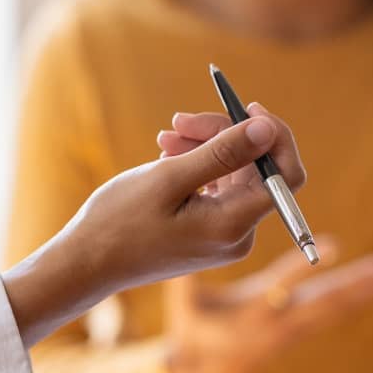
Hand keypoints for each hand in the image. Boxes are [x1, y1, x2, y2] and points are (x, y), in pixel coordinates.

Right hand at [2, 111, 305, 345]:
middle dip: (224, 136)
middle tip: (180, 121)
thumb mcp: (170, 178)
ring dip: (206, 148)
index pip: (286, 175)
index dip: (275, 137)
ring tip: (166, 138)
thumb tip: (268, 128)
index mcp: (234, 225)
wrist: (86, 264)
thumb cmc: (120, 222)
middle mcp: (238, 234)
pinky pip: (218, 189)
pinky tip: (168, 156)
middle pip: (256, 169)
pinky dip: (198, 167)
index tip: (248, 108)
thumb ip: (224, 153)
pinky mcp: (209, 232)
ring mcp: (225, 236)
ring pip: (235, 175)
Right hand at [165, 240, 372, 372]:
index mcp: (253, 311)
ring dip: (367, 290)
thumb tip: (182, 242)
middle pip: (325, 301)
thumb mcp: (184, 304)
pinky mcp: (300, 328)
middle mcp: (280, 321)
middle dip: (357, 285)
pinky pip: (334, 313)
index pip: (282, 284)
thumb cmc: (192, 330)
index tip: (333, 247)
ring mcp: (293, 327)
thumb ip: (186, 272)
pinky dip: (360, 298)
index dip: (306, 266)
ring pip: (335, 307)